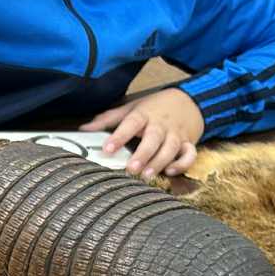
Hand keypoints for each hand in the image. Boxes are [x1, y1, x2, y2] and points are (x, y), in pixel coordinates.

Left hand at [82, 88, 203, 177]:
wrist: (190, 100)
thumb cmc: (155, 106)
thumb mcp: (131, 108)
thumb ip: (108, 119)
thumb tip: (84, 129)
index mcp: (144, 114)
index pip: (130, 123)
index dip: (119, 136)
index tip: (107, 149)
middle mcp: (161, 124)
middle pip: (153, 138)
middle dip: (143, 154)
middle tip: (131, 169)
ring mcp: (176, 133)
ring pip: (170, 148)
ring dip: (159, 162)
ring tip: (146, 175)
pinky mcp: (188, 142)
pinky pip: (189, 154)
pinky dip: (182, 164)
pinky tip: (169, 171)